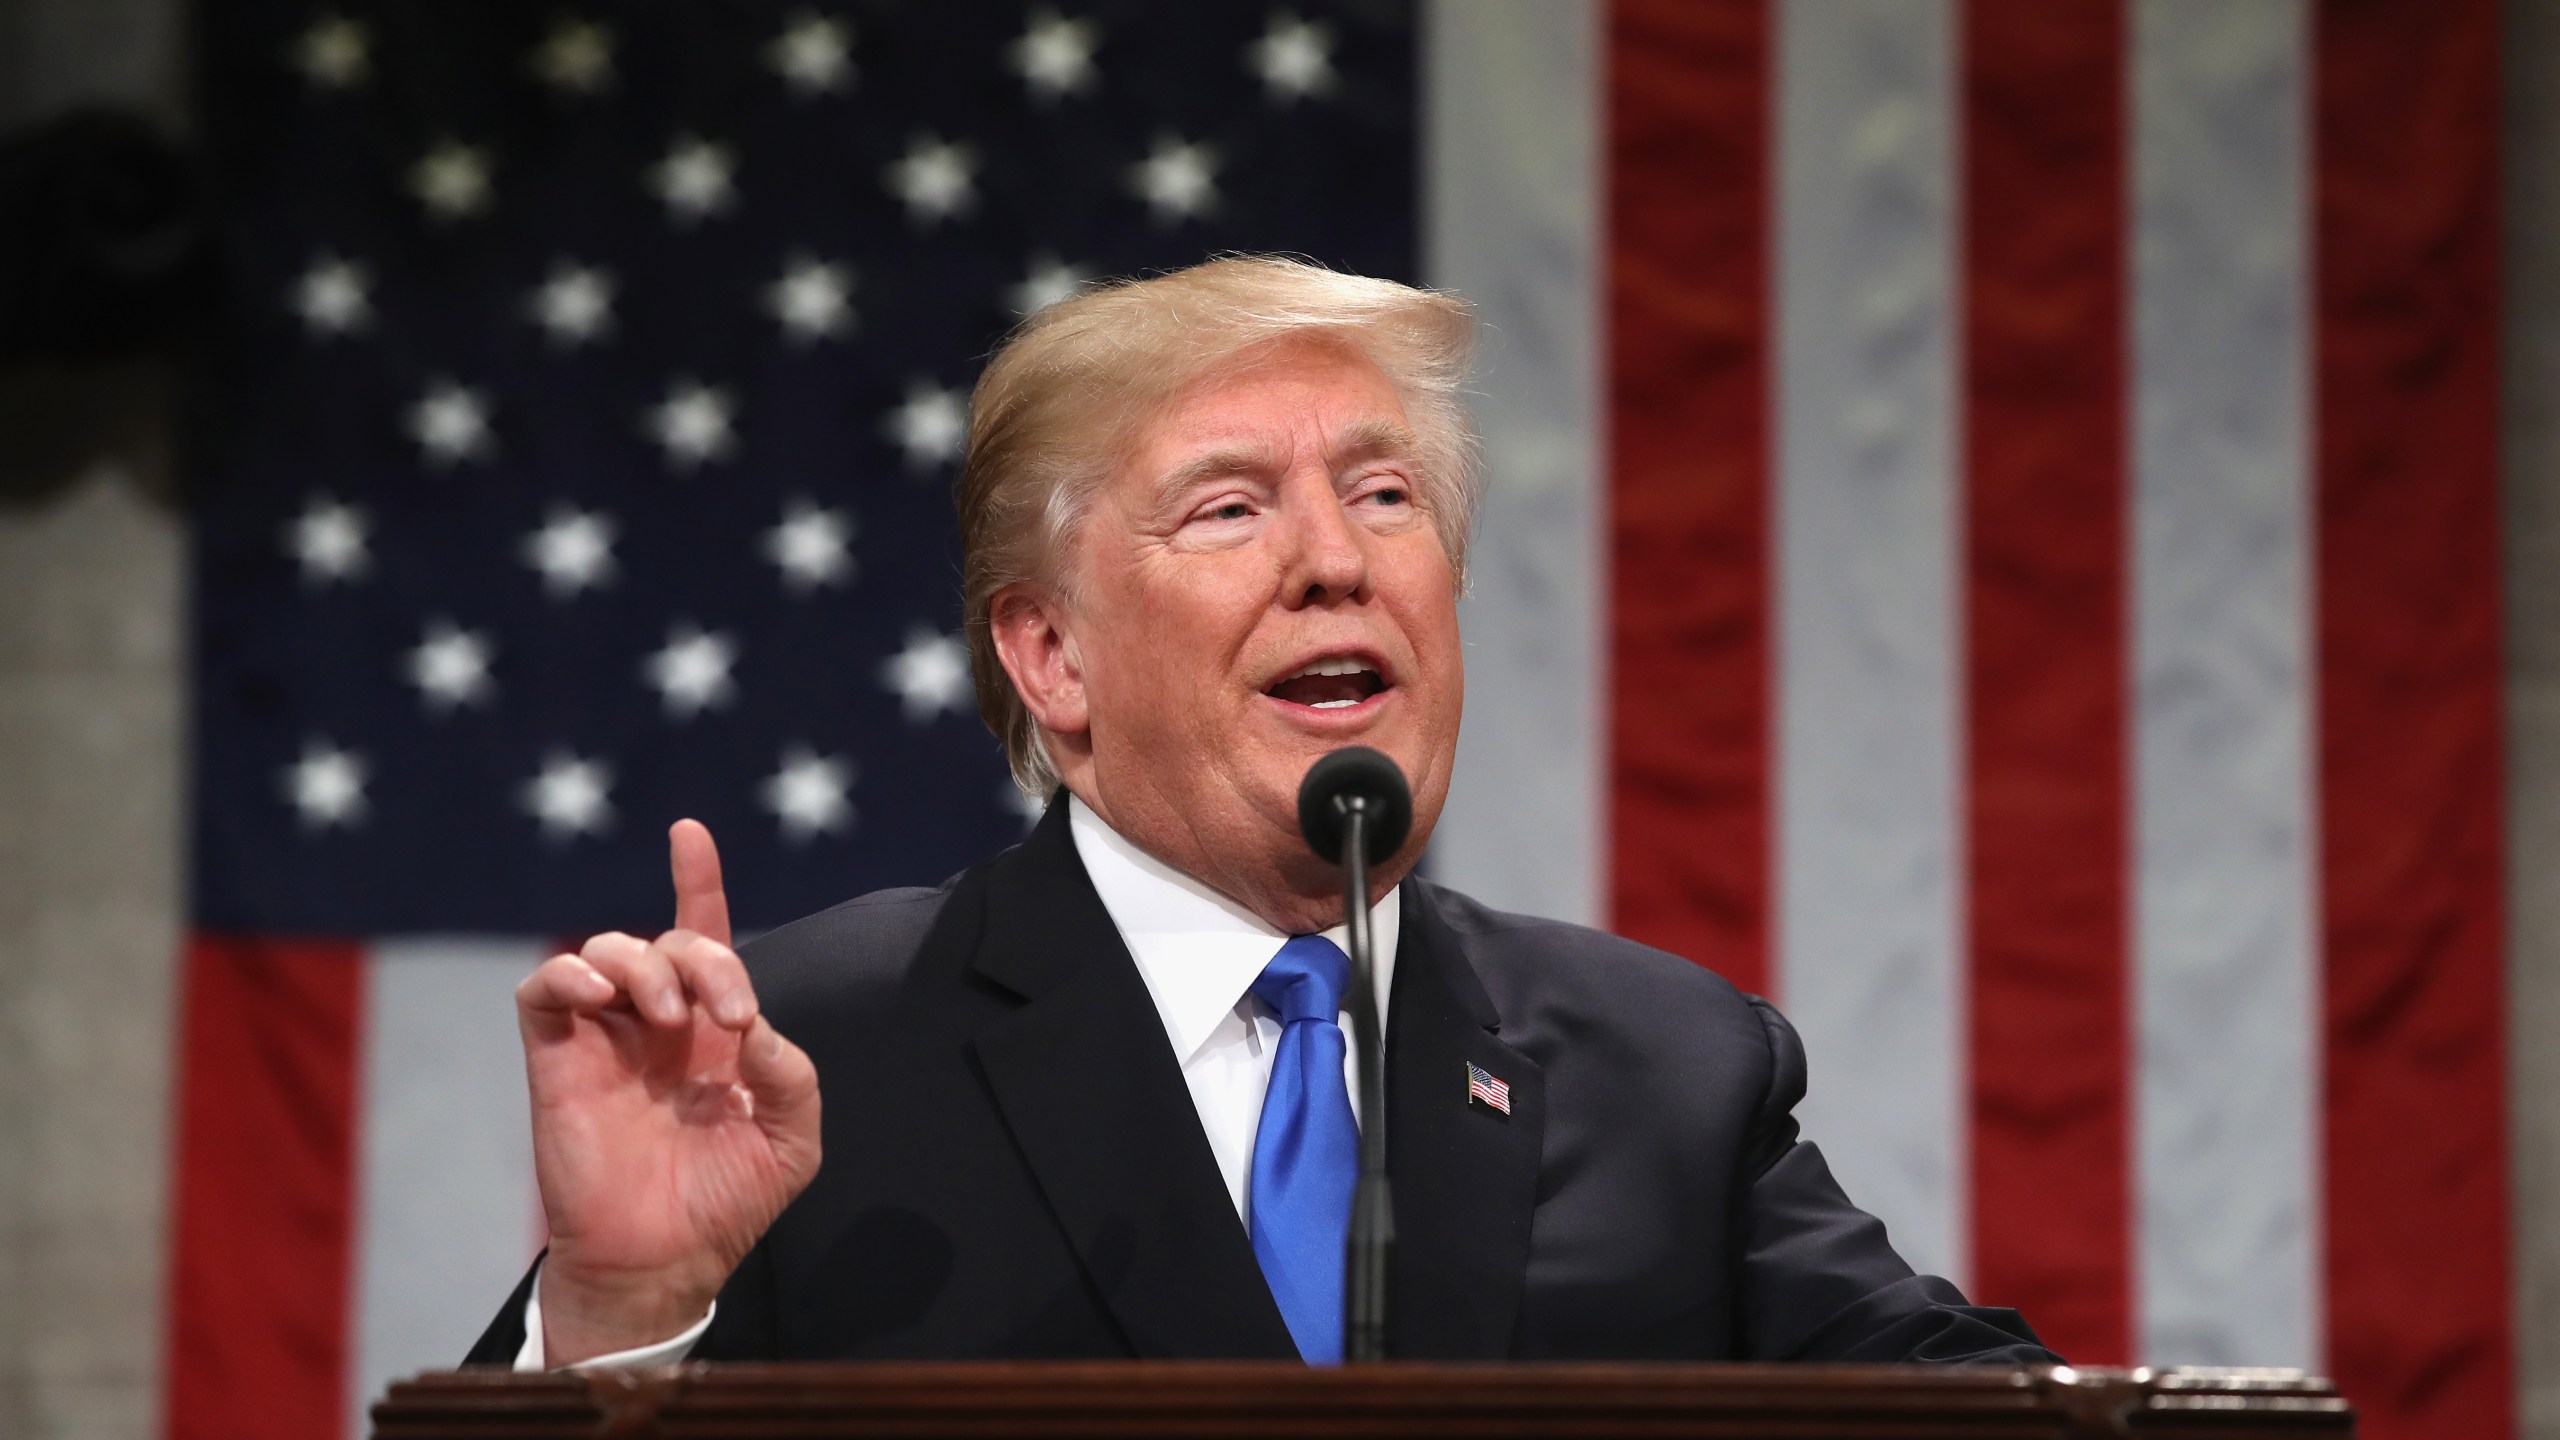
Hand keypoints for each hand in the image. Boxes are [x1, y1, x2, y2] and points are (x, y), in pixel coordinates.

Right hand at [515, 820, 821, 1365]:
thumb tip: (757, 1028)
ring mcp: (605, 1038)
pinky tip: (601, 996)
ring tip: (666, 1016)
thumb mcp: (792, 1142)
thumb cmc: (726, 1202)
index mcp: (715, 1032)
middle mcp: (659, 1025)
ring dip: (646, 965)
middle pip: (672, 941)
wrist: (661, 1262)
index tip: (689, 833)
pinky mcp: (557, 1059)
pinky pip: (545, 989)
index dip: (699, 882)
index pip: (706, 938)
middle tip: (726, 1016)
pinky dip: (569, 974)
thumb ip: (792, 1076)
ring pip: (608, 950)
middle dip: (705, 956)